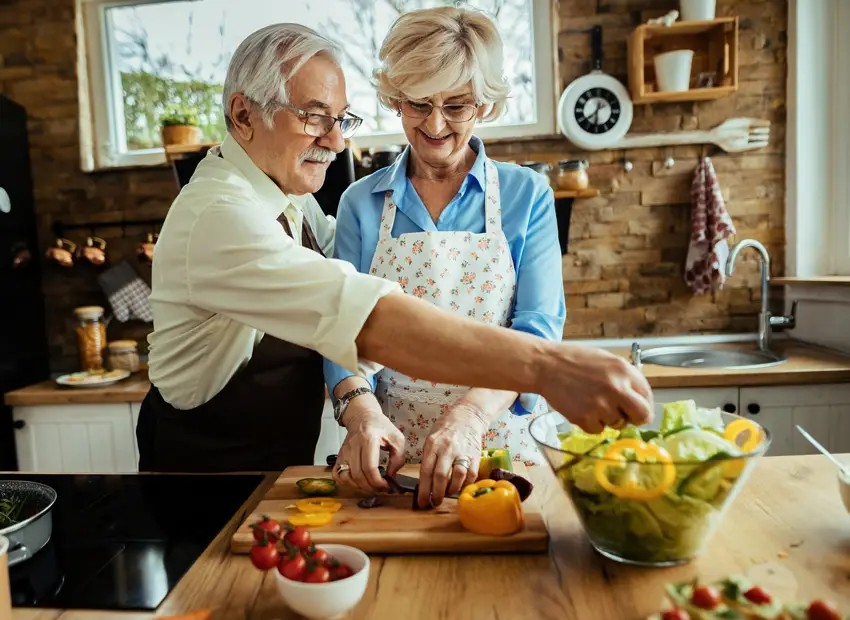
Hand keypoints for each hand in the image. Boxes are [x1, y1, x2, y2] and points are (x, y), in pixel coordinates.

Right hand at [333, 395, 405, 493]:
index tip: (387, 486)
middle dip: (371, 487)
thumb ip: (398, 458)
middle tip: (382, 489)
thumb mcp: (397, 438)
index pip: (369, 467)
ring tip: (371, 487)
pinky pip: (338, 475)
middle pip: (358, 475)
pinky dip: (346, 483)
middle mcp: (353, 446)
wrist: (362, 417)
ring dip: (359, 487)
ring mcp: (344, 452)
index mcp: (369, 440)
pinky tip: (358, 482)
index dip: (378, 482)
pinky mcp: (339, 456)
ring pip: (346, 477)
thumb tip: (392, 477)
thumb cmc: (380, 427)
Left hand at [417, 403, 486, 507]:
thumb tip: (424, 482)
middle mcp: (447, 448)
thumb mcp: (431, 439)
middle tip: (435, 502)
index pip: (426, 471)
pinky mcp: (475, 454)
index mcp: (433, 445)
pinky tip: (460, 485)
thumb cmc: (446, 428)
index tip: (422, 502)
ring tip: (447, 493)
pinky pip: (471, 474)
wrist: (468, 415)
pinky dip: (465, 484)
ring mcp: (462, 451)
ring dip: (451, 490)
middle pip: (440, 476)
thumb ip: (428, 458)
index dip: (423, 490)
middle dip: (437, 494)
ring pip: (457, 476)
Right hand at [537, 344, 653, 432]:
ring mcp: (601, 404)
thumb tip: (638, 398)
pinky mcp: (585, 417)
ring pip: (617, 424)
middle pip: (642, 415)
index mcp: (624, 371)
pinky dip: (590, 423)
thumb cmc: (574, 360)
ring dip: (606, 418)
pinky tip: (580, 407)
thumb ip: (625, 378)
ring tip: (590, 401)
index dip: (643, 405)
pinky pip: (597, 430)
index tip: (638, 410)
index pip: (648, 397)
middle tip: (626, 417)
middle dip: (635, 419)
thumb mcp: (606, 360)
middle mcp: (617, 388)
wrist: (545, 365)